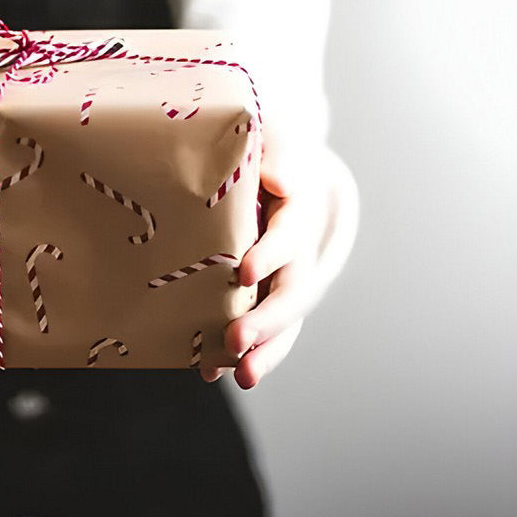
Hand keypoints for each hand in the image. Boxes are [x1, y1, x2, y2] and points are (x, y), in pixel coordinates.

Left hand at [202, 132, 357, 388]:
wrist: (283, 172)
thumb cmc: (265, 151)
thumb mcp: (272, 139)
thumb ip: (277, 155)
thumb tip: (280, 180)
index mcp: (300, 209)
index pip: (290, 234)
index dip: (270, 253)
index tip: (245, 272)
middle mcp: (301, 252)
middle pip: (292, 290)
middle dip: (266, 319)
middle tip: (236, 340)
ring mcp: (290, 281)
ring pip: (286, 322)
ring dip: (265, 351)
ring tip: (242, 377)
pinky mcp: (272, 299)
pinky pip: (268, 333)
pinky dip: (247, 354)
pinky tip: (215, 373)